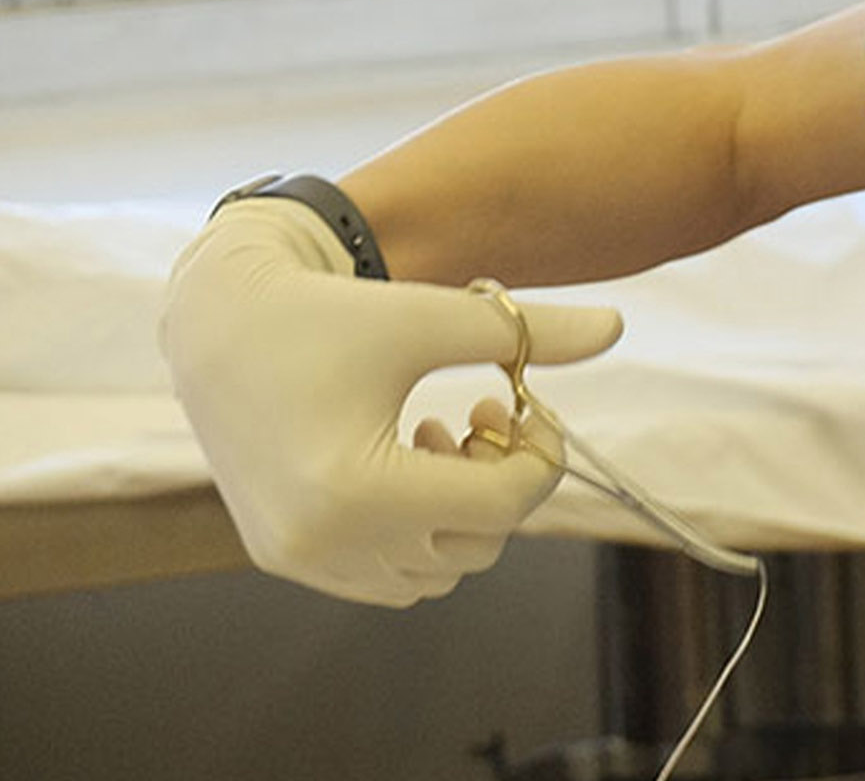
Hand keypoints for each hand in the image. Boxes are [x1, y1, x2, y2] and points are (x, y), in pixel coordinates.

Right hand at [156, 197, 623, 605]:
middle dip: (501, 481)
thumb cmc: (331, 311)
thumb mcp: (436, 314)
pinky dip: (417, 535)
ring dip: (460, 513)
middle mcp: (326, 541)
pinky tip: (400, 460)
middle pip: (478, 545)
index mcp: (361, 488)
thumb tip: (618, 324)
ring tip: (436, 437)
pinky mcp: (282, 557)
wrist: (217, 322)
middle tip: (483, 415)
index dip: (541, 453)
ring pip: (437, 573)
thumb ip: (532, 330)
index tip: (524, 404)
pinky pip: (386, 580)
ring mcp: (299, 558)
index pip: (506, 503)